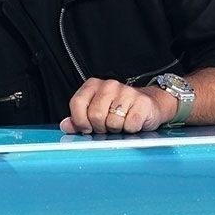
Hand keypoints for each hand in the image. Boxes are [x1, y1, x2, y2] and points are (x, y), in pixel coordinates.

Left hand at [60, 78, 175, 134]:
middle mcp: (109, 85)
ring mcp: (126, 92)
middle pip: (95, 115)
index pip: (77, 103)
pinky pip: (129, 125)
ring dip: (116, 129)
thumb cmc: (118, 110)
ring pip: (112, 122)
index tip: (86, 128)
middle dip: (100, 127)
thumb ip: (78, 119)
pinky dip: (130, 129)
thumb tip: (65, 125)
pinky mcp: (142, 103)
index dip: (80, 120)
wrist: (149, 106)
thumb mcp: (94, 112)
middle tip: (107, 126)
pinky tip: (132, 123)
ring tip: (120, 123)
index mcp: (93, 85)